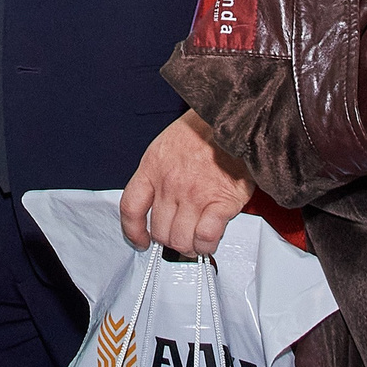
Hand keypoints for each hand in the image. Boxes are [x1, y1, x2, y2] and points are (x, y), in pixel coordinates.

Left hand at [120, 111, 250, 255]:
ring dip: (188, 247)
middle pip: (159, 230)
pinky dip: (205, 245)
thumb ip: (159, 175)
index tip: (141, 240)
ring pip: (180, 239)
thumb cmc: (205, 130)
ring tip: (195, 242)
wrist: (236, 119)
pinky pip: (205, 237)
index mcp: (153, 167)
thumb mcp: (167, 146)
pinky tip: (208, 241)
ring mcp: (195, 195)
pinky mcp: (221, 202)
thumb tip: (159, 203)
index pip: (131, 209)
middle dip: (169, 240)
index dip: (133, 231)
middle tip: (180, 237)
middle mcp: (170, 183)